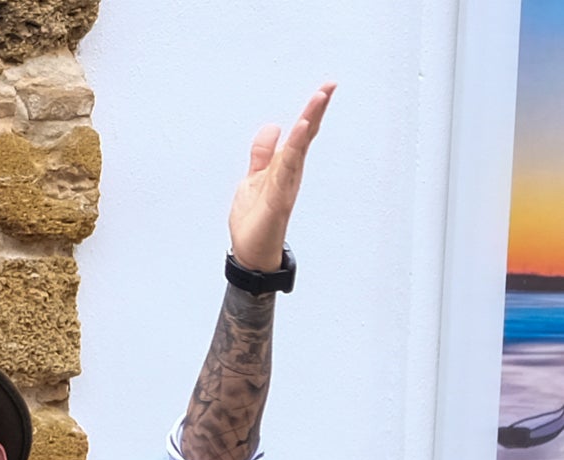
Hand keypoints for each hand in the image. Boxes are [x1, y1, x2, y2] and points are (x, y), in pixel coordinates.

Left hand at [230, 84, 333, 270]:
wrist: (250, 252)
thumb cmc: (255, 219)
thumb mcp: (254, 178)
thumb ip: (262, 155)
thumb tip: (272, 129)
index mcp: (283, 167)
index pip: (301, 134)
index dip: (311, 112)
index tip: (324, 90)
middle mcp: (289, 174)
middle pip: (306, 137)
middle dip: (316, 111)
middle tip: (329, 86)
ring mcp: (285, 185)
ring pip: (299, 149)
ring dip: (308, 123)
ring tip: (318, 100)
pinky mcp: (278, 199)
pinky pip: (287, 170)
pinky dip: (294, 151)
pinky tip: (299, 133)